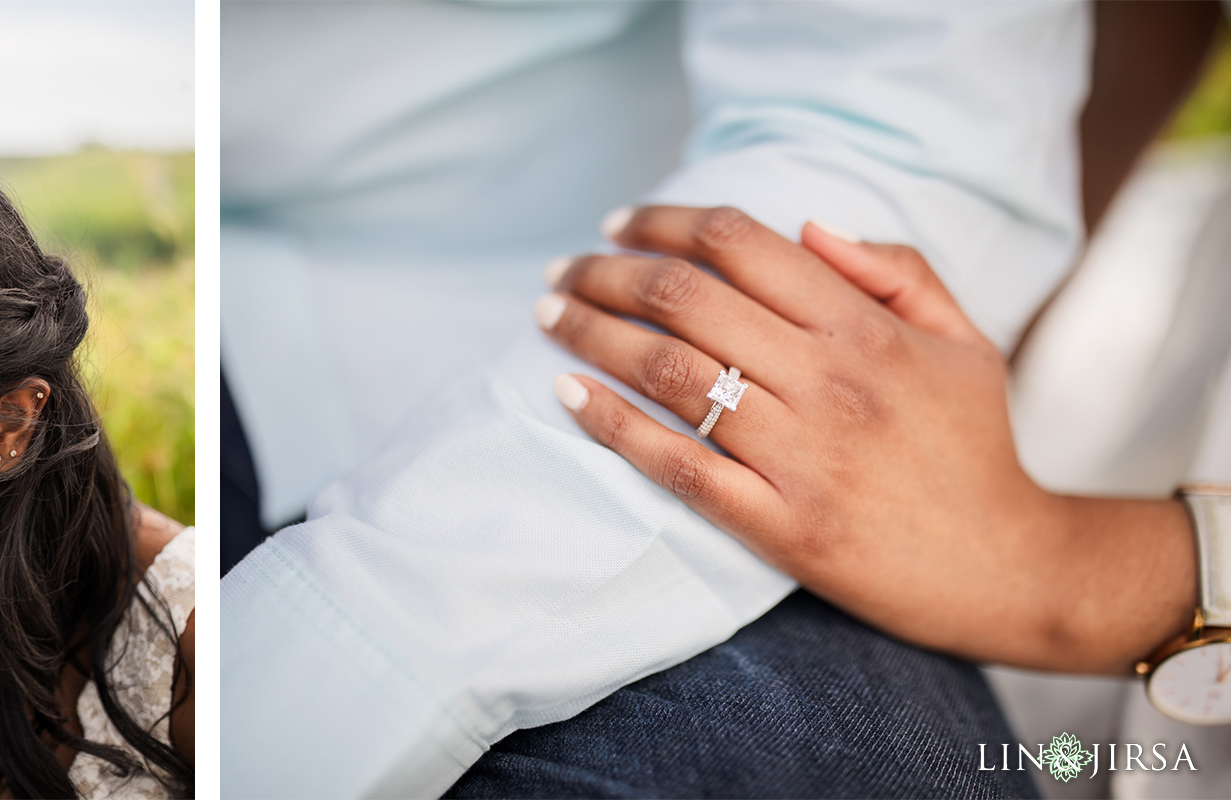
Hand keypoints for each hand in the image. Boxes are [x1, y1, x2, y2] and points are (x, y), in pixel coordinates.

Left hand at [537, 205, 1194, 672]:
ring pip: (671, 373)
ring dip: (593, 336)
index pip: (740, 245)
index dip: (666, 222)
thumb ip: (895, 270)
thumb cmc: (974, 449)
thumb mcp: (961, 342)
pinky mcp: (778, 524)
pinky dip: (615, 425)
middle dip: (608, 274)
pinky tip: (568, 396)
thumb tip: (806, 226)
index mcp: (866, 330)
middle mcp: (828, 383)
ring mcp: (800, 456)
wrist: (1004, 570)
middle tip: (562, 270)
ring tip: (549, 317)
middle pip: (687, 300)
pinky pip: (678, 465)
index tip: (619, 222)